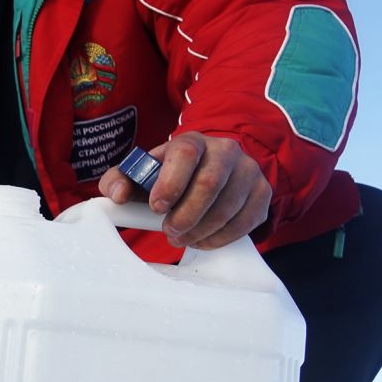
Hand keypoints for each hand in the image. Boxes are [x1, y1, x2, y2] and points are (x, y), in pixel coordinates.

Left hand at [98, 133, 271, 249]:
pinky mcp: (262, 193)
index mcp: (191, 141)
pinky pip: (247, 220)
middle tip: (169, 231)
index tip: (157, 207)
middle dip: (185, 215)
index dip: (171, 183)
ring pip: (229, 206)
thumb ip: (119, 180)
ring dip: (202, 230)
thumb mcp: (139, 174)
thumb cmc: (168, 176)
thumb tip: (118, 195)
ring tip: (183, 237)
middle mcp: (224, 150)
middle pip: (209, 184)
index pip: (185, 154)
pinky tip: (204, 240)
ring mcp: (248, 171)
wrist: (207, 172)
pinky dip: (222, 237)